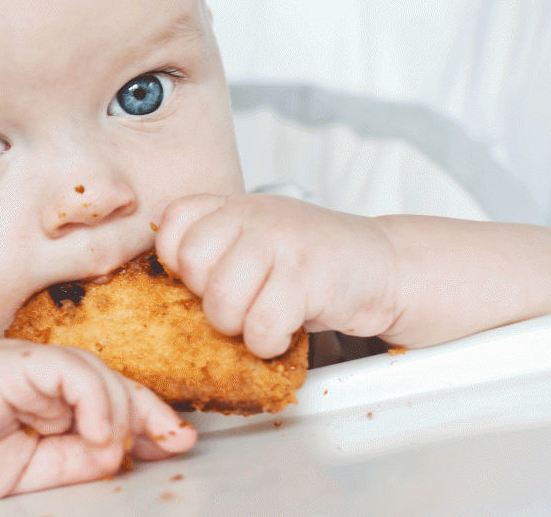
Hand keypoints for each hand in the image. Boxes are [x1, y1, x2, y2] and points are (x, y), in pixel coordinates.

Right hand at [0, 340, 195, 498]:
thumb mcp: (34, 470)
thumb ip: (77, 460)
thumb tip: (123, 452)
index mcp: (50, 399)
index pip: (111, 400)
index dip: (148, 418)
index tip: (180, 441)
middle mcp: (45, 374)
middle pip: (112, 382)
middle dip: (148, 412)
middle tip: (176, 439)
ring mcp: (29, 362)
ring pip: (96, 372)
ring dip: (116, 411)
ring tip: (113, 445)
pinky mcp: (15, 360)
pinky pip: (69, 370)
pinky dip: (92, 398)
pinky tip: (96, 429)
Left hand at [156, 194, 398, 357]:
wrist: (386, 265)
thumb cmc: (312, 260)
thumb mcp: (257, 238)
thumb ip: (215, 249)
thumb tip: (164, 286)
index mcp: (234, 206)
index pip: (173, 223)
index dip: (178, 261)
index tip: (202, 280)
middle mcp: (254, 216)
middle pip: (194, 264)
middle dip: (208, 300)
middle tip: (236, 306)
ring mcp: (282, 243)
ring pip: (222, 299)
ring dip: (237, 327)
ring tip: (258, 323)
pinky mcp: (309, 277)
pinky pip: (262, 324)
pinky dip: (267, 342)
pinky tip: (281, 335)